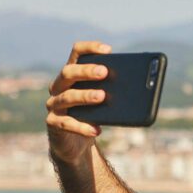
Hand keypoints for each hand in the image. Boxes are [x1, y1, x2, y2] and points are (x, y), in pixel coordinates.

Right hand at [46, 41, 111, 162]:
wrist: (75, 143)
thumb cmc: (92, 115)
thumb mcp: (103, 101)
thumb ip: (113, 90)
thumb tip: (139, 87)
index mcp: (72, 74)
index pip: (77, 53)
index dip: (90, 48)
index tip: (108, 50)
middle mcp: (59, 86)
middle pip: (68, 72)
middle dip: (86, 71)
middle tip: (104, 72)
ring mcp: (53, 104)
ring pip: (67, 97)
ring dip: (85, 96)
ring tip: (102, 96)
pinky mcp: (53, 123)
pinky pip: (66, 123)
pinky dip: (82, 126)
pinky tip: (96, 129)